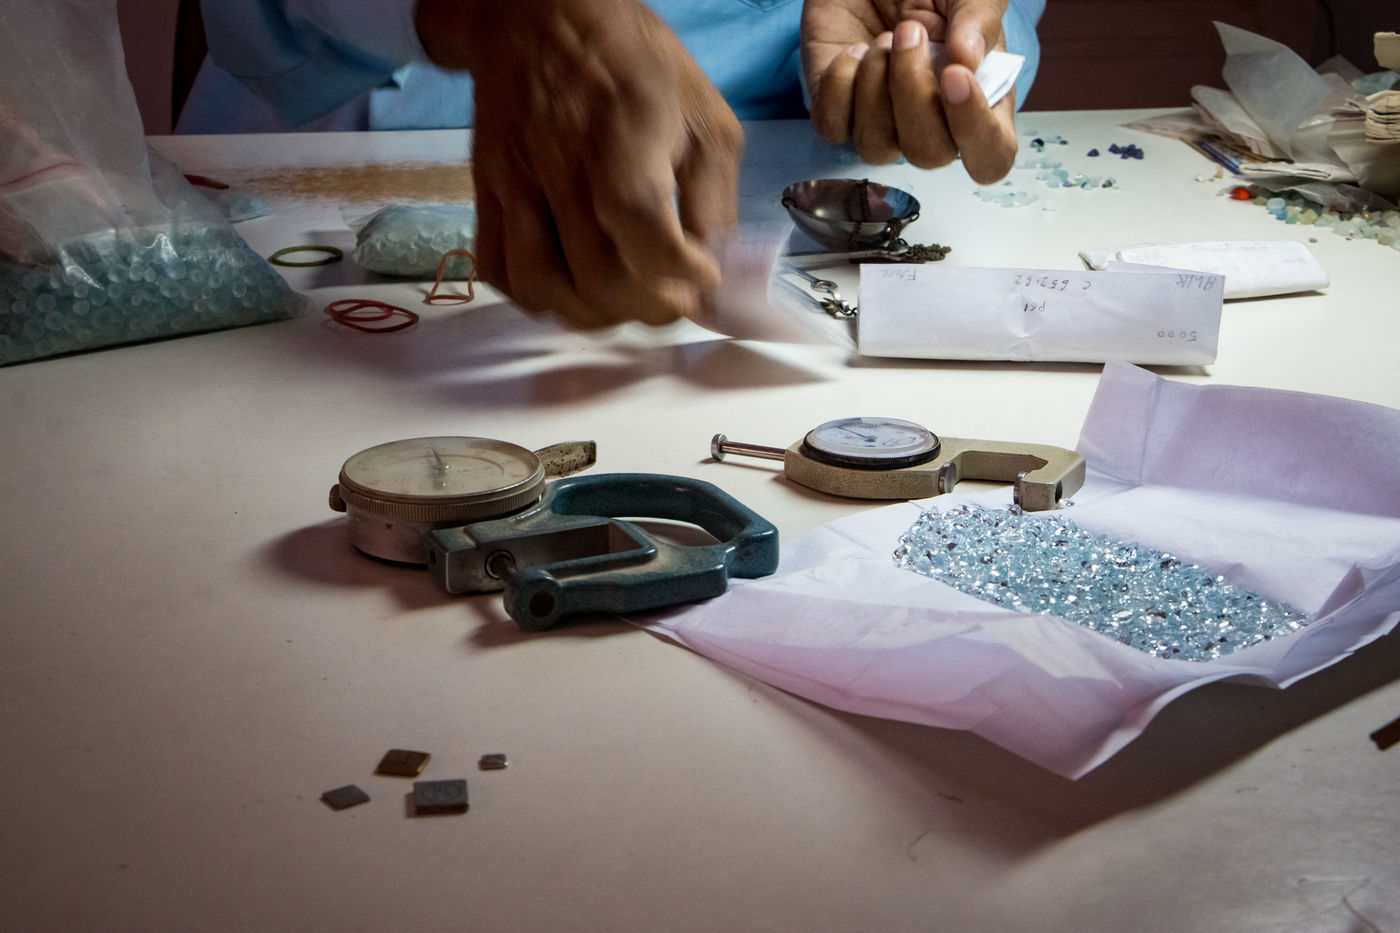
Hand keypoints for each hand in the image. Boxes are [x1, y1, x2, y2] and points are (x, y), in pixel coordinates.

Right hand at [416, 0, 742, 326]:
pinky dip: (536, 298)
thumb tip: (717, 279)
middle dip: (647, 307)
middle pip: (597, 276)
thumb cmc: (635, 66)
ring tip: (622, 300)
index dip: (677, 272)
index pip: (640, 227)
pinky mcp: (487, 193)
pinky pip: (498, 271)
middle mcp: (563, 166)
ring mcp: (516, 184)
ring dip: (592, 313)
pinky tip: (571, 285)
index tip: (701, 277)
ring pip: (543, 286)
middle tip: (670, 296)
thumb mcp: (705, 119)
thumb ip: (716, 203)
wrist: (540, 19)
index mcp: (625, 138)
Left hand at [801, 0, 1016, 182]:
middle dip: (914, 94)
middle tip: (908, 32)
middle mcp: (932, 125)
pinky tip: (854, 50)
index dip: (975, 130)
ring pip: (876, 147)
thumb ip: (979, 20)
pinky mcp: (837, 114)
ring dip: (876, 87)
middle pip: (928, 155)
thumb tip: (967, 60)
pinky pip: (833, 128)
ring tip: (882, 39)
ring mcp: (881, 125)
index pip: (991, 157)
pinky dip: (841, 85)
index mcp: (979, 103)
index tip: (955, 76)